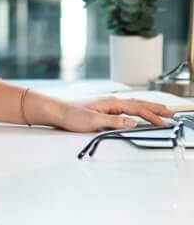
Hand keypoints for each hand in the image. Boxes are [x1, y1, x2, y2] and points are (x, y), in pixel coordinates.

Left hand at [58, 96, 176, 132]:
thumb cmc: (71, 115)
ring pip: (132, 105)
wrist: (55, 111)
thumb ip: (114, 122)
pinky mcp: (101, 109)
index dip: (152, 116)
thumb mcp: (93, 121)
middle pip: (137, 104)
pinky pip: (124, 108)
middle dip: (155, 109)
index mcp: (110, 103)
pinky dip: (135, 109)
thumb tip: (132, 123)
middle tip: (170, 113)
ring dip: (146, 108)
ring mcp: (106, 104)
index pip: (137, 109)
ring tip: (158, 111)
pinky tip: (136, 112)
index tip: (164, 122)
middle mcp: (110, 101)